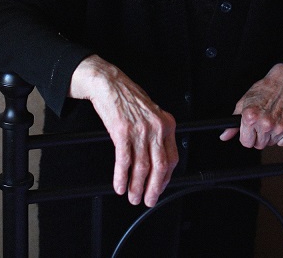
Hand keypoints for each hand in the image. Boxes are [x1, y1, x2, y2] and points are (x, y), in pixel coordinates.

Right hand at [70, 55, 178, 206]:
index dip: (166, 179)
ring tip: (132, 196)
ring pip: (142, 167)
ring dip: (136, 186)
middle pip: (160, 167)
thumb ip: (157, 134)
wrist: (109, 83)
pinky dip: (121, 177)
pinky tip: (120, 186)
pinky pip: (124, 161)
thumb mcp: (152, 114)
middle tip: (148, 200)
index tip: (160, 188)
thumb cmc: (129, 98)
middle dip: (154, 188)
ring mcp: (140, 130)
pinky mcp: (122, 132)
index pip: (172, 158)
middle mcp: (156, 128)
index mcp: (166, 124)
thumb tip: (157, 160)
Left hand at [220, 63, 282, 148]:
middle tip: (261, 124)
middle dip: (258, 137)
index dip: (247, 136)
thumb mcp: (244, 102)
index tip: (250, 131)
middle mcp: (265, 123)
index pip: (246, 142)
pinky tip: (279, 122)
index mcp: (251, 117)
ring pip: (270, 143)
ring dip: (270, 136)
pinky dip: (281, 136)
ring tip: (271, 120)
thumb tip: (225, 136)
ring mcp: (279, 127)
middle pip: (258, 145)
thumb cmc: (264, 90)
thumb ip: (233, 123)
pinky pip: (282, 142)